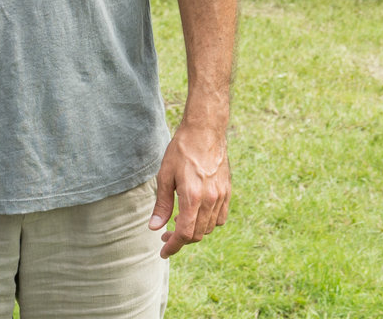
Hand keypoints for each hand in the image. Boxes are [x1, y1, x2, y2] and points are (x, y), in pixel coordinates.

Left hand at [151, 123, 230, 257]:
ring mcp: (221, 196)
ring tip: (179, 222)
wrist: (205, 130)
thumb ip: (161, 204)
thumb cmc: (181, 150)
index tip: (164, 252)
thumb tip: (155, 228)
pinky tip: (197, 214)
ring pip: (209, 228)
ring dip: (194, 231)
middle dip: (181, 240)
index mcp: (192, 196)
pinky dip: (209, 222)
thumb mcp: (165, 176)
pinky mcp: (227, 191)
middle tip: (166, 236)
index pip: (184, 233)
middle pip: (197, 234)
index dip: (173, 247)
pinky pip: (220, 217)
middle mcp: (210, 199)